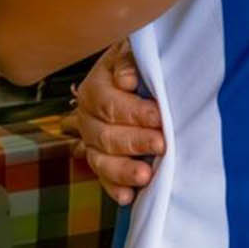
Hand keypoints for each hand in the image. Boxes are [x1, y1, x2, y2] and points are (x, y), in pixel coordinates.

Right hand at [63, 41, 163, 205]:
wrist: (137, 71)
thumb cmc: (140, 60)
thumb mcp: (134, 51)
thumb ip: (129, 62)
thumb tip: (126, 80)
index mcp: (95, 88)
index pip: (109, 104)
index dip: (134, 112)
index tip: (158, 117)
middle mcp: (87, 117)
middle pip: (105, 135)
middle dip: (134, 141)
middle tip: (161, 145)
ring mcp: (91, 140)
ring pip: (100, 159)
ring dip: (122, 170)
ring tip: (145, 176)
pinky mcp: (102, 157)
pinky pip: (103, 176)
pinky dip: (114, 187)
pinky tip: (128, 196)